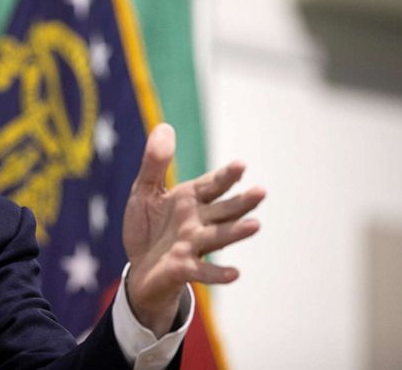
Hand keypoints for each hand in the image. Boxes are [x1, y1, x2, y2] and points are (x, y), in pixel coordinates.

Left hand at [122, 124, 264, 336]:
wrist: (140, 269)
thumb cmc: (147, 227)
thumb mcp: (144, 190)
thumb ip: (155, 162)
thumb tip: (165, 126)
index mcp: (190, 199)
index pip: (212, 185)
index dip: (226, 176)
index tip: (241, 165)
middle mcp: (197, 221)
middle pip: (223, 210)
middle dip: (241, 202)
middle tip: (261, 192)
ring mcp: (191, 245)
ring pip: (217, 237)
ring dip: (235, 232)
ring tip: (255, 226)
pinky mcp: (182, 268)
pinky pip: (201, 270)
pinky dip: (217, 273)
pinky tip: (235, 273)